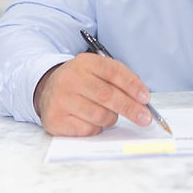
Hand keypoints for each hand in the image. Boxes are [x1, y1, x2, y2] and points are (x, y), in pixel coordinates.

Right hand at [33, 53, 153, 136]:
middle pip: (107, 95)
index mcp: (85, 62)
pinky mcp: (55, 119)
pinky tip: (91, 121)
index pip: (113, 71)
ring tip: (108, 115)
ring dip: (111, 119)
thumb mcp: (97, 72)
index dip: (132, 86)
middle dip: (130, 108)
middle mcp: (70, 78)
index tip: (145, 98)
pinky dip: (96, 128)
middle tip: (145, 118)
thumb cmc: (81, 82)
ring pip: (99, 115)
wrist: (47, 90)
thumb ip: (119, 79)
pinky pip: (87, 129)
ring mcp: (60, 99)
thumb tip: (141, 97)